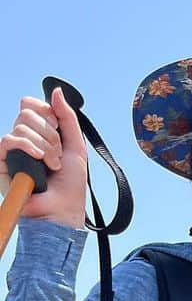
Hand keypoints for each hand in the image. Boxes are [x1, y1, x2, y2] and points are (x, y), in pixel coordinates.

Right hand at [0, 87, 86, 226]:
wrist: (62, 210)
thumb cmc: (70, 186)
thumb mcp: (76, 147)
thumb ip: (67, 118)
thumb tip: (55, 90)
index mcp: (39, 134)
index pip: (32, 105)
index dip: (47, 113)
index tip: (59, 130)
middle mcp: (23, 139)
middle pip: (27, 112)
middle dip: (50, 133)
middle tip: (58, 156)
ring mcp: (12, 150)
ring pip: (21, 126)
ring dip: (44, 145)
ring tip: (51, 165)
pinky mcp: (2, 161)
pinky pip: (9, 140)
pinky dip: (28, 147)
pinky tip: (38, 160)